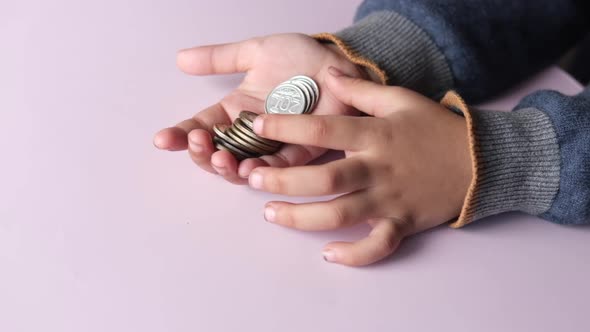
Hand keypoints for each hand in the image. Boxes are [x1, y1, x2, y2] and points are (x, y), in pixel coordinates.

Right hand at [153, 33, 367, 183]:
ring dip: (227, 168)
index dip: (181, 136)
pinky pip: (280, 168)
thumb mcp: (255, 52)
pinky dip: (264, 172)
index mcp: (236, 111)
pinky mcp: (302, 151)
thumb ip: (220, 58)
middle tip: (199, 142)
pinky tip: (250, 169)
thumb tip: (180, 60)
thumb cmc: (300, 57)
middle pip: (217, 155)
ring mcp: (274, 144)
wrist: (338, 59)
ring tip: (221, 158)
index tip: (163, 139)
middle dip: (202, 154)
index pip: (202, 127)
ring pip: (243, 168)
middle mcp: (251, 132)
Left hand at [247, 67, 472, 265]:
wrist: (479, 161)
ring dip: (302, 218)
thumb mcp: (400, 99)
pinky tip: (327, 254)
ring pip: (341, 215)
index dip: (287, 127)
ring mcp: (391, 199)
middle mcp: (379, 168)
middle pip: (326, 179)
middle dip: (285, 181)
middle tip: (254, 179)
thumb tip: (327, 70)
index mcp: (376, 135)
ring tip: (271, 214)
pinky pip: (377, 246)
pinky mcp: (403, 223)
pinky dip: (354, 255)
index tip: (257, 125)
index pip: (325, 130)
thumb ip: (360, 89)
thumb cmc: (434, 128)